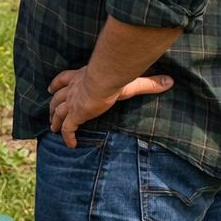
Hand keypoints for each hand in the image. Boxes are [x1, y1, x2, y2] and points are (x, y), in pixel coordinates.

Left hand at [47, 66, 172, 147]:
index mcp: (81, 77)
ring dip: (54, 120)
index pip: (64, 79)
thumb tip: (170, 81)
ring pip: (57, 112)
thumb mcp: (131, 79)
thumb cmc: (116, 75)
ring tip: (53, 128)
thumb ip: (149, 82)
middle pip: (57, 98)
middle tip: (50, 113)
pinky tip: (70, 145)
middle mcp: (73, 88)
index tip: (51, 89)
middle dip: (52, 105)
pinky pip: (68, 129)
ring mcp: (72, 102)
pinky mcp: (75, 115)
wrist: (104, 79)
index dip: (57, 84)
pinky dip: (67, 137)